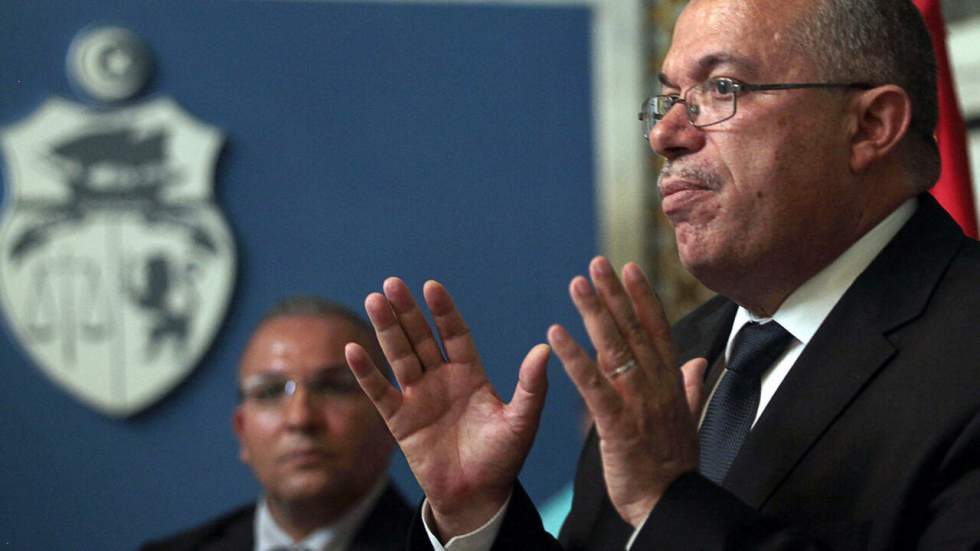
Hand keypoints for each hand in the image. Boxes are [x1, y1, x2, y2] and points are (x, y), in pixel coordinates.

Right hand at [345, 277, 550, 538]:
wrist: (477, 497)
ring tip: (373, 300)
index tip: (431, 287)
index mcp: (470, 374)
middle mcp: (441, 379)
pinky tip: (353, 349)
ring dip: (386, 329)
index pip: (454, 334)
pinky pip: (379, 392)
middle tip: (392, 283)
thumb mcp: (521, 420)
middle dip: (407, 311)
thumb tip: (543, 349)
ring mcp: (418, 397)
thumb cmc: (503, 458)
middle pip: (420, 337)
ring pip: (399, 356)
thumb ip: (531, 386)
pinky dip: (366, 372)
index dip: (443, 311)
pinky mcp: (400, 420)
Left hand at [548, 257, 707, 526]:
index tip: (630, 268)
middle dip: (614, 294)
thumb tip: (699, 363)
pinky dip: (574, 357)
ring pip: (614, 348)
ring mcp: (637, 402)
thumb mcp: (687, 420)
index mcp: (670, 383)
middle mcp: (656, 385)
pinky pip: (592, 384)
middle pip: (633, 330)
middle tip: (597, 263)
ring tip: (577, 284)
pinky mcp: (617, 423)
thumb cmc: (673, 467)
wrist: (668, 505)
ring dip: (594, 313)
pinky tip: (557, 334)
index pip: (657, 330)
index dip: (642, 297)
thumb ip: (690, 388)